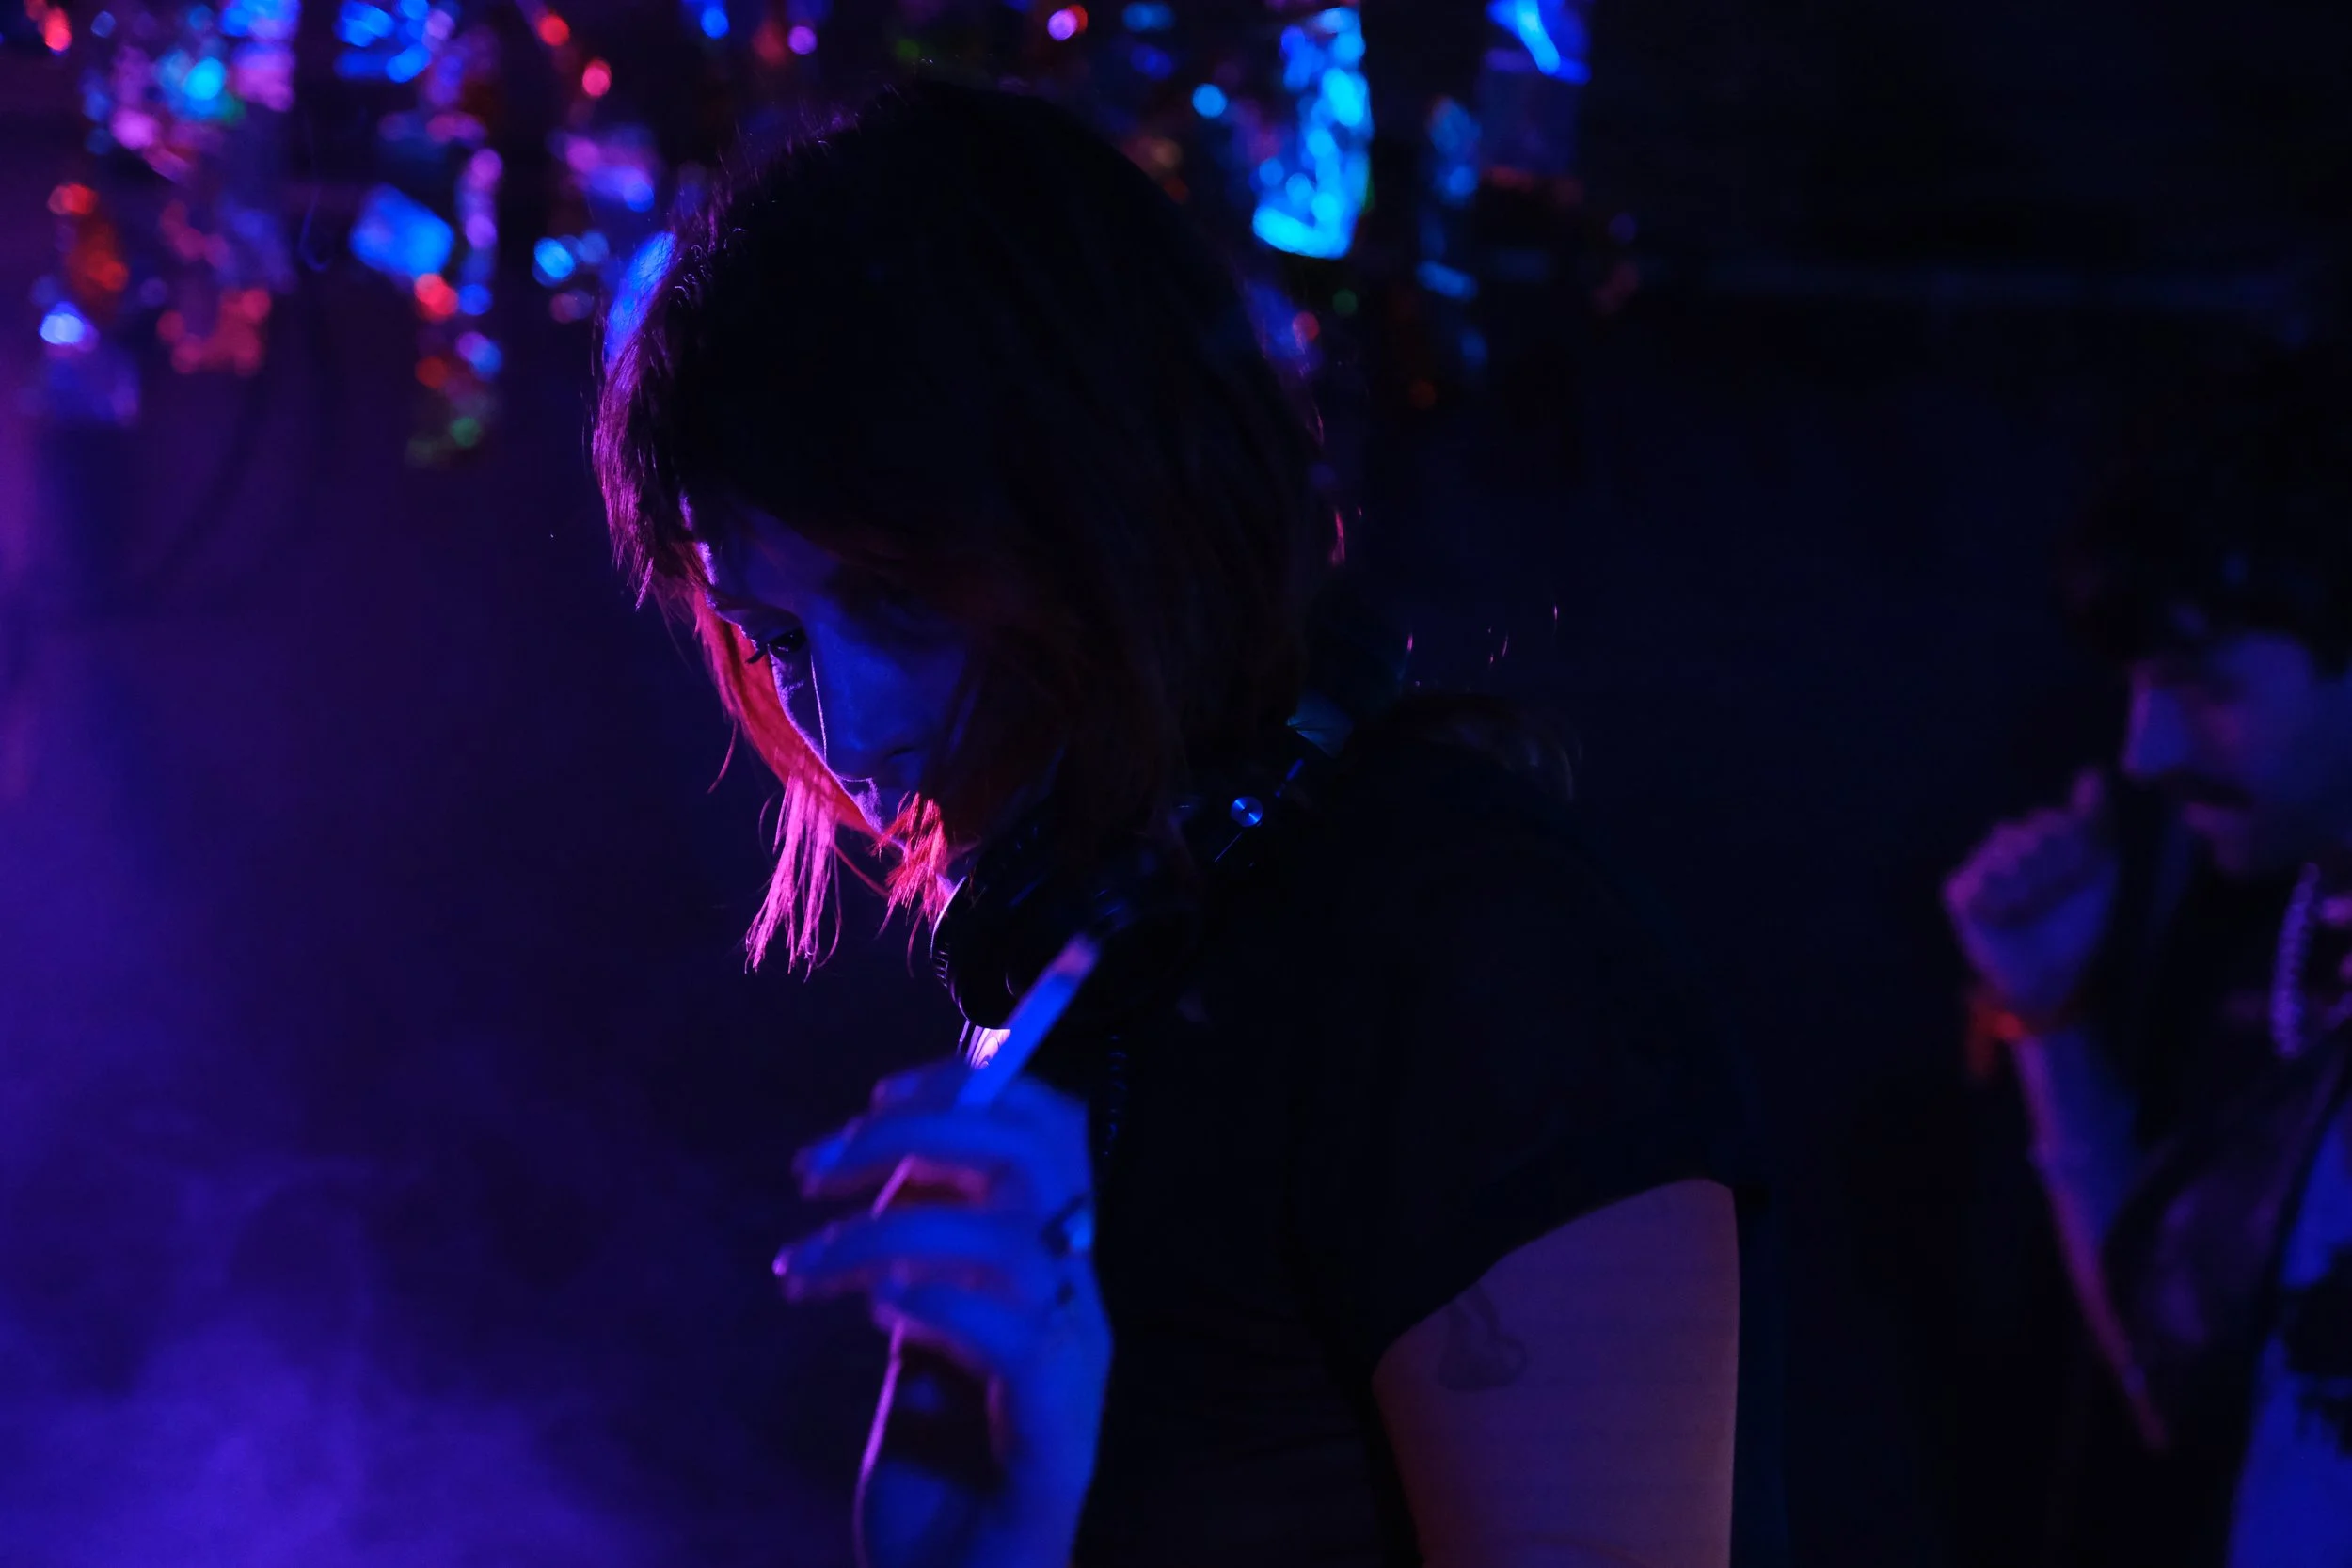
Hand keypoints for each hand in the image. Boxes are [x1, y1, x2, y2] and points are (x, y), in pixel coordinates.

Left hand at [778, 1059, 1108, 1567]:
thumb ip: (917, 1258)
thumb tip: (884, 1163)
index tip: (875, 1099)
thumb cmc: (938, 1483)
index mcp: (1054, 1270)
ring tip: (803, 1270)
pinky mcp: (1057, 1439)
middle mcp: (1078, 1304)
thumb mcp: (916, 1344)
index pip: (1050, 1131)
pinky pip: (1014, 1336)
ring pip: (1010, 1238)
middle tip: (814, 1168)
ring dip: (885, 1233)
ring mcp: (1076, 1368)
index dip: (973, 1085)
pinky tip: (874, 1313)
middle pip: (1036, 1156)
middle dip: (918, 1132)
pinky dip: (935, 1302)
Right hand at [1943, 768, 2120, 1023]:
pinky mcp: (1958, 892)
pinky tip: (2010, 916)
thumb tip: (2093, 770)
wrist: (2053, 972)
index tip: (2080, 879)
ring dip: (2030, 888)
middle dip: (2052, 871)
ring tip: (2033, 910)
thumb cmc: (2077, 921)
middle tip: (2054, 899)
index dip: (2073, 852)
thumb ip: (2095, 819)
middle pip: (2029, 835)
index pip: (2053, 821)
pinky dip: (2003, 901)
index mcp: (2035, 835)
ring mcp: (1976, 867)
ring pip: (2005, 855)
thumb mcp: (2101, 866)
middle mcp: (2002, 844)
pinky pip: (1980, 880)